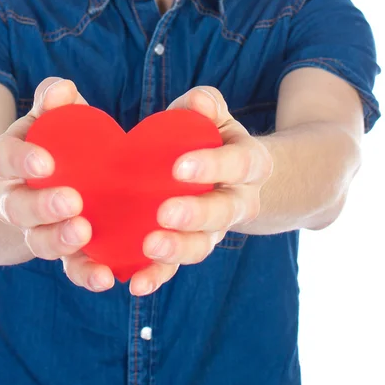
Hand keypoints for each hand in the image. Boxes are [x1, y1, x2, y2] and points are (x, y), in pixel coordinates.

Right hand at [0, 77, 114, 292]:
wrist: (28, 190)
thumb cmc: (44, 146)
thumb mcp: (42, 122)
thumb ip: (52, 104)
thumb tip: (63, 88)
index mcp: (5, 163)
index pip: (2, 159)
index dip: (19, 161)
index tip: (45, 161)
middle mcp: (12, 201)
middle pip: (16, 208)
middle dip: (41, 207)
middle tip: (72, 201)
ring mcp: (33, 230)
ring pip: (38, 242)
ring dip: (60, 240)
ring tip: (85, 234)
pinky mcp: (60, 251)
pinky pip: (68, 267)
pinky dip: (85, 274)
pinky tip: (106, 277)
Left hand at [129, 86, 273, 295]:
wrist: (231, 174)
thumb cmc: (213, 138)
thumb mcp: (216, 117)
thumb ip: (207, 106)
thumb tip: (199, 100)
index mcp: (249, 164)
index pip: (238, 164)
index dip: (213, 166)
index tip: (180, 166)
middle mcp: (238, 201)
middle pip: (224, 213)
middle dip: (196, 215)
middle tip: (165, 214)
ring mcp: (216, 229)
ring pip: (203, 246)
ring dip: (178, 250)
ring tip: (150, 248)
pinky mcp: (190, 245)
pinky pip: (177, 266)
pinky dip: (158, 276)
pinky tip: (136, 284)